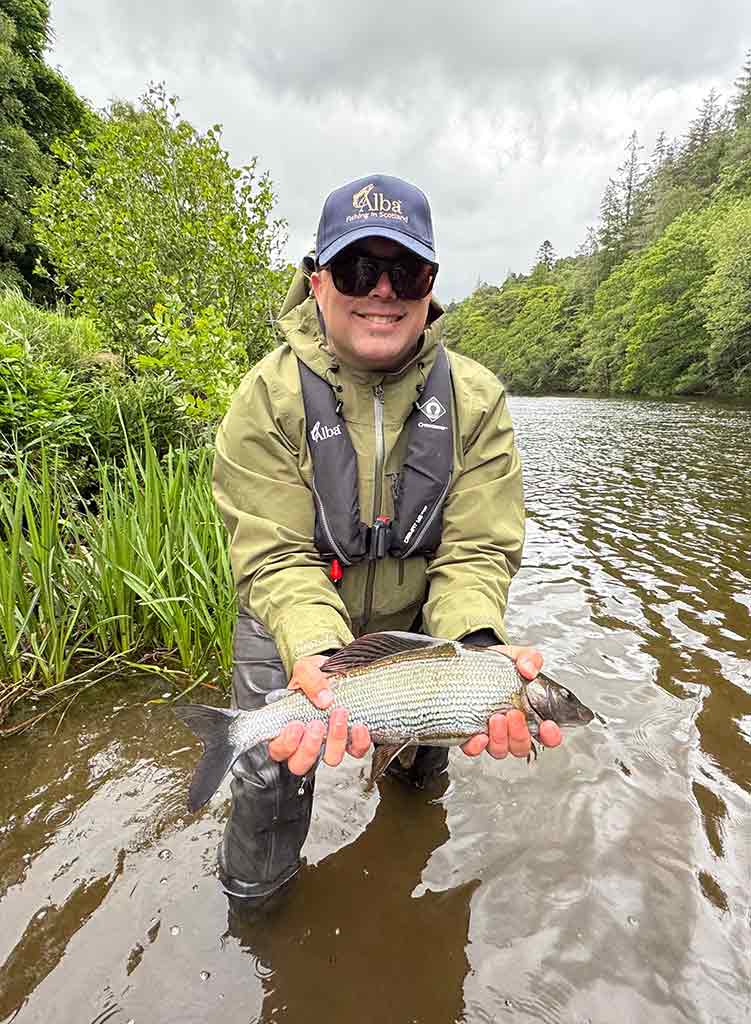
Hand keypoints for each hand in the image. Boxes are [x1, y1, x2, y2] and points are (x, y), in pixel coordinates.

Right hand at [267, 654, 370, 774]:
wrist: (337, 671)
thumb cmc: (315, 675)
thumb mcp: (305, 669)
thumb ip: (309, 679)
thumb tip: (323, 699)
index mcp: (287, 729)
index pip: (278, 750)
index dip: (286, 744)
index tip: (296, 726)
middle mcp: (306, 741)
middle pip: (300, 764)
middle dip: (310, 747)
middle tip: (317, 725)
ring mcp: (328, 743)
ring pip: (330, 759)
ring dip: (335, 740)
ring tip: (339, 714)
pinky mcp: (350, 742)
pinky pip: (355, 752)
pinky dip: (358, 742)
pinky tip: (358, 725)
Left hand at [460, 644, 561, 758]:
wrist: (468, 664)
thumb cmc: (497, 666)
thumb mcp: (516, 656)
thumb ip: (529, 659)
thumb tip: (529, 669)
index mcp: (530, 714)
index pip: (548, 736)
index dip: (551, 736)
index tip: (548, 726)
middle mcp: (512, 729)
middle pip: (522, 746)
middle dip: (520, 733)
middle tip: (514, 713)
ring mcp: (492, 734)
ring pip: (501, 750)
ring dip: (500, 738)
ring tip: (495, 717)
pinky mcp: (470, 735)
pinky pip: (473, 750)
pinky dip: (476, 747)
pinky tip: (477, 736)